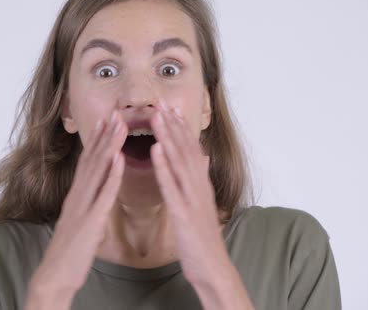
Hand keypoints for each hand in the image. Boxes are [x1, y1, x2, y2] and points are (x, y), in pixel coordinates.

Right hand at [25, 110, 126, 308]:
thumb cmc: (70, 251)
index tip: (108, 120)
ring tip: (120, 126)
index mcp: (77, 196)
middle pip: (92, 160)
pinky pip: (103, 195)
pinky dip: (112, 176)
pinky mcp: (90, 221)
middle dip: (105, 135)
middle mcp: (78, 196)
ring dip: (109, 146)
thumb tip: (98, 191)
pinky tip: (120, 160)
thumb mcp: (81, 221)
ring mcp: (83, 207)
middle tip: (116, 113)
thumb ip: (89, 204)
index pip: (88, 162)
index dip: (98, 140)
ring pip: (97, 171)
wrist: (55, 275)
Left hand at [149, 102, 253, 308]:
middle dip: (174, 125)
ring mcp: (192, 198)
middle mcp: (199, 186)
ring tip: (157, 116)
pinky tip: (155, 150)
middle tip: (162, 101)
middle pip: (186, 150)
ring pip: (179, 162)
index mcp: (200, 185)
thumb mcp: (204, 204)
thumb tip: (204, 157)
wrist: (212, 267)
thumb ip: (202, 179)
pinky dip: (164, 166)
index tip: (170, 107)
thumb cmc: (203, 238)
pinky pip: (172, 186)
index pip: (191, 150)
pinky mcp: (183, 212)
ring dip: (168, 137)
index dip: (181, 128)